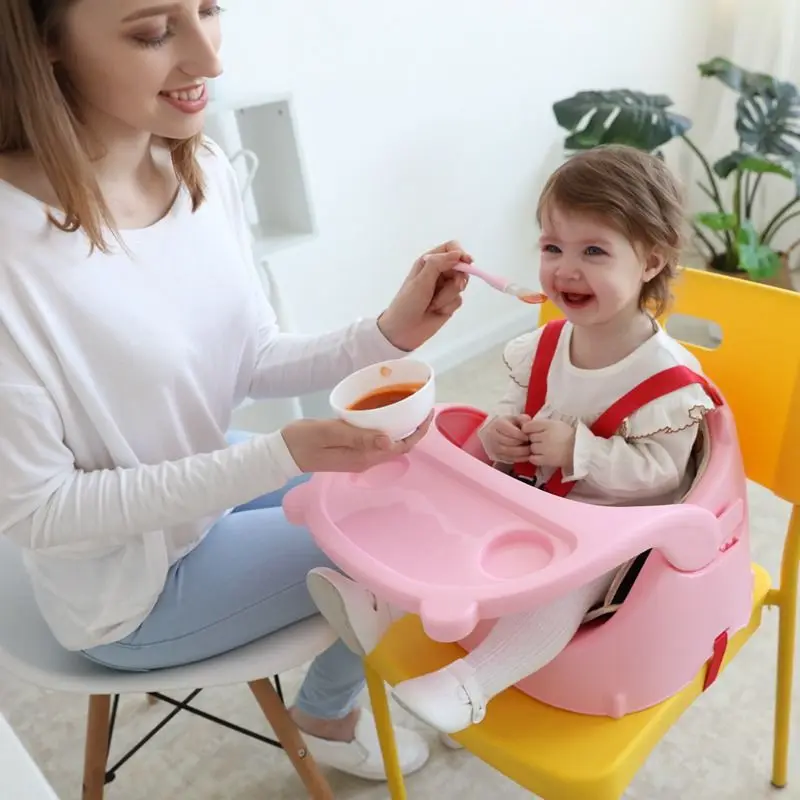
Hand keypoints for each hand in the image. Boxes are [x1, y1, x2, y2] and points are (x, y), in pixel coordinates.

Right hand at [281, 414, 432, 473]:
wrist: (282, 452)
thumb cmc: (302, 440)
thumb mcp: (329, 432)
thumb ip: (359, 437)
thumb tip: (390, 441)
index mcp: (364, 457)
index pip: (400, 447)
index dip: (417, 433)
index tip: (427, 413)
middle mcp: (365, 460)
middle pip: (398, 446)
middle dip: (413, 429)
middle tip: (421, 405)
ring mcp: (359, 456)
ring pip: (388, 443)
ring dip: (401, 428)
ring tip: (408, 406)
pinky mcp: (352, 450)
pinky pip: (376, 440)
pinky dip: (386, 427)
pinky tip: (385, 412)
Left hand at [377, 240, 471, 351]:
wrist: (403, 330)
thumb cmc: (408, 303)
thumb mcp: (421, 281)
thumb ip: (438, 264)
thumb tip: (458, 254)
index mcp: (428, 261)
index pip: (451, 248)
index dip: (461, 254)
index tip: (467, 262)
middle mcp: (438, 272)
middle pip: (461, 267)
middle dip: (457, 279)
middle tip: (454, 287)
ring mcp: (444, 288)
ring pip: (461, 285)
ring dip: (448, 296)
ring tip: (433, 304)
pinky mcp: (449, 303)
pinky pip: (459, 300)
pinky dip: (448, 306)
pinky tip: (436, 311)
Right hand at [481, 414, 531, 463]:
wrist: (495, 431)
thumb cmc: (509, 424)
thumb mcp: (515, 418)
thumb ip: (523, 419)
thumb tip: (528, 424)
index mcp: (498, 424)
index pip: (511, 431)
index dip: (521, 435)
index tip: (528, 437)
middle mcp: (493, 435)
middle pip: (509, 442)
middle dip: (522, 444)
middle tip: (531, 445)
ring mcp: (493, 446)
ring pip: (508, 452)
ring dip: (521, 453)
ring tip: (530, 450)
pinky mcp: (496, 455)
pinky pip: (508, 459)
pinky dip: (519, 459)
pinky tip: (527, 456)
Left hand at [522, 418, 575, 470]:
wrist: (580, 450)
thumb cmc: (569, 435)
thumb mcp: (556, 424)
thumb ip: (543, 424)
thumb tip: (527, 426)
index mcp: (549, 425)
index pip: (528, 426)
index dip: (528, 429)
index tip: (532, 432)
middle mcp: (545, 436)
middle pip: (530, 437)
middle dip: (534, 439)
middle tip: (543, 441)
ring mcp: (545, 449)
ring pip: (532, 448)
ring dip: (535, 449)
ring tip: (545, 449)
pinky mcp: (546, 460)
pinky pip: (533, 459)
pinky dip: (535, 458)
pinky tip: (542, 456)